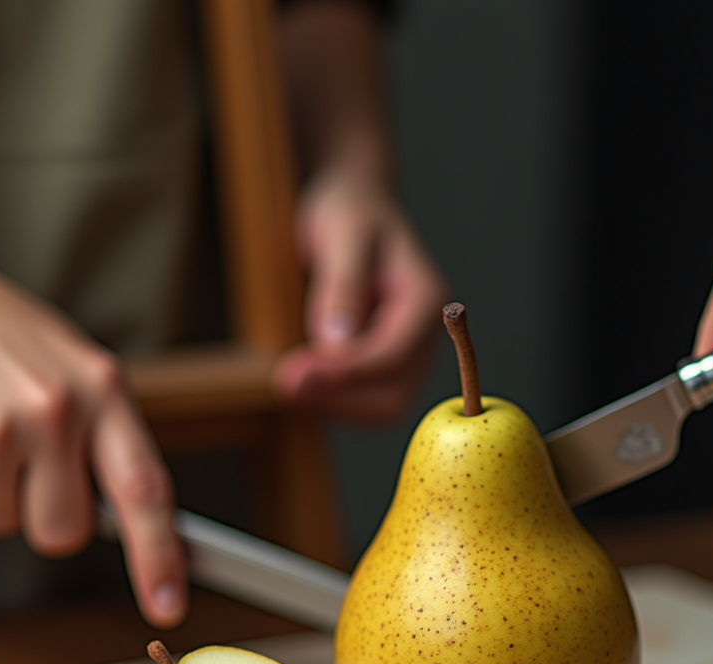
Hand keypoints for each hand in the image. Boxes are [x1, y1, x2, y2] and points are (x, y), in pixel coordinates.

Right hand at [0, 166, 185, 626]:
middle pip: (63, 532)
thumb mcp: (76, 366)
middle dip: (44, 516)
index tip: (168, 604)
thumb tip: (132, 519)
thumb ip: (106, 435)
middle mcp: (55, 411)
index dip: (160, 555)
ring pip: (3, 524)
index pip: (145, 490)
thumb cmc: (1, 335)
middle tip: (25, 463)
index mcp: (102, 390)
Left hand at [274, 168, 447, 422]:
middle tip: (286, 383)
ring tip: (289, 381)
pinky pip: (367, 401)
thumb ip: (343, 287)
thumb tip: (337, 343)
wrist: (356, 206)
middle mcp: (427, 334)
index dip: (345, 374)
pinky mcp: (388, 365)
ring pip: (382, 408)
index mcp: (427, 299)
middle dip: (341, 398)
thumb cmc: (351, 210)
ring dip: (336, 405)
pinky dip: (335, 401)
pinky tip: (304, 379)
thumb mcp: (343, 232)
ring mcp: (410, 354)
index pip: (392, 356)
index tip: (295, 376)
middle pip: (394, 395)